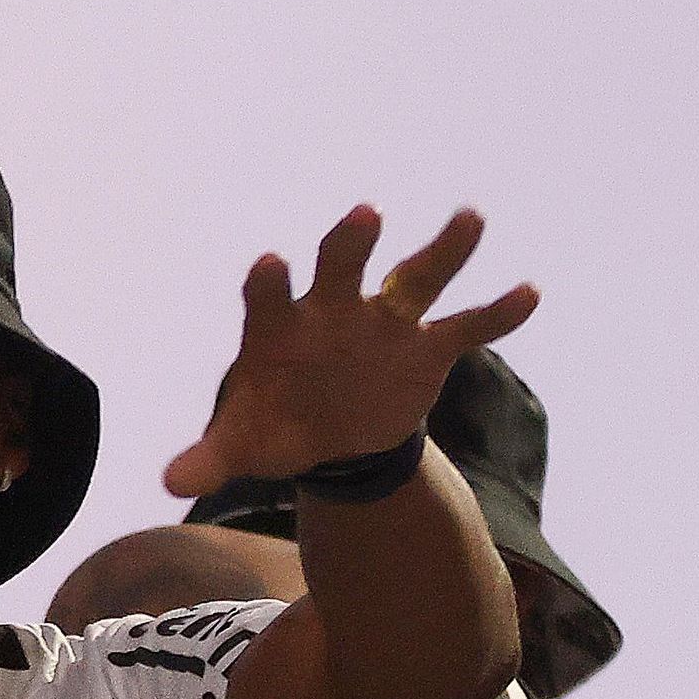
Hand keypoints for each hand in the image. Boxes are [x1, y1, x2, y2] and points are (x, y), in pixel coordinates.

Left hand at [160, 207, 535, 495]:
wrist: (330, 436)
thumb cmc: (275, 425)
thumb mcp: (242, 446)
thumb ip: (208, 459)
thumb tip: (170, 483)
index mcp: (278, 329)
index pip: (269, 299)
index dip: (269, 284)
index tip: (271, 263)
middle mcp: (333, 313)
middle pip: (342, 269)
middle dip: (351, 245)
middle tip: (364, 215)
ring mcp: (385, 325)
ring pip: (415, 278)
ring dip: (443, 250)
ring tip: (470, 217)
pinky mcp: (428, 349)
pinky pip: (468, 327)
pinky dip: (497, 313)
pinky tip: (527, 293)